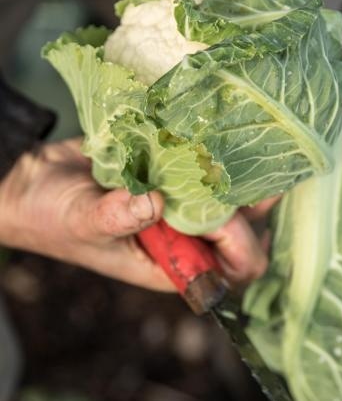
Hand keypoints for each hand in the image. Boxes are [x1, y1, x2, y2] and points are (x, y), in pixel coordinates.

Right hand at [0, 138, 267, 290]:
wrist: (29, 181)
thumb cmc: (50, 215)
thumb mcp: (81, 221)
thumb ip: (116, 217)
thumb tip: (155, 203)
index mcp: (171, 263)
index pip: (232, 269)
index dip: (243, 245)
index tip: (233, 212)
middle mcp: (186, 238)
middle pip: (245, 229)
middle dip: (252, 204)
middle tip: (250, 167)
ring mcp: (184, 205)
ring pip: (234, 195)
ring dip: (243, 175)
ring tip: (248, 146)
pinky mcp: (177, 176)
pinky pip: (211, 168)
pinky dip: (222, 154)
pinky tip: (228, 132)